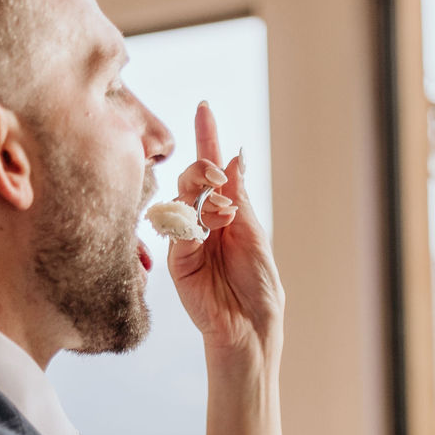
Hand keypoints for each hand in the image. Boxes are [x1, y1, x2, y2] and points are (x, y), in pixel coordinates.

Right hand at [167, 102, 284, 361]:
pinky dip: (192, 221)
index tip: (204, 107)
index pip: (213, 169)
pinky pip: (176, 228)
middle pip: (192, 179)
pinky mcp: (176, 259)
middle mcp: (204, 222)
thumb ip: (239, 197)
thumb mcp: (254, 234)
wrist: (250, 327)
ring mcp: (187, 239)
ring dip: (201, 196)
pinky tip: (210, 227)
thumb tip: (234, 156)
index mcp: (227, 213)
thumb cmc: (259, 286)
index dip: (207, 137)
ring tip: (224, 212)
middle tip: (217, 176)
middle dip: (202, 168)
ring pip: (181, 198)